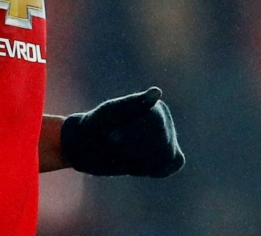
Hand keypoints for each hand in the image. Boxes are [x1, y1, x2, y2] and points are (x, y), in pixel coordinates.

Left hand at [60, 87, 184, 176]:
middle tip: (114, 147)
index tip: (111, 138)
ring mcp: (168, 138)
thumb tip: (157, 92)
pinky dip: (156, 169)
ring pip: (168, 155)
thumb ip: (133, 104)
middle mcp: (165, 119)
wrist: (87, 145)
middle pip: (163, 141)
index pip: (156, 124)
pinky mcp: (167, 155)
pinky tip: (136, 165)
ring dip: (142, 162)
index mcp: (153, 105)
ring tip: (122, 155)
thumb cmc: (96, 126)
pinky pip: (173, 165)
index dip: (134, 135)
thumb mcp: (109, 114)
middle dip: (135, 150)